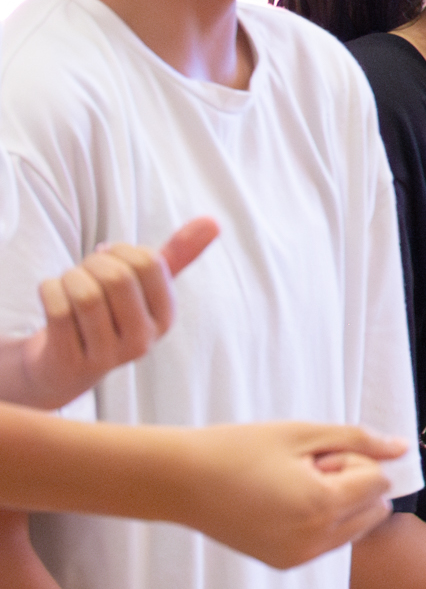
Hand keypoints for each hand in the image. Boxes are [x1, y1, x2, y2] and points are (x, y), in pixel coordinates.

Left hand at [14, 218, 219, 408]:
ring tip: (69, 283)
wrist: (65, 367)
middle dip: (93, 262)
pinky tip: (52, 297)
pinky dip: (48, 290)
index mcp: (165, 318)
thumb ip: (178, 255)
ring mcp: (108, 356)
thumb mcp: (145, 287)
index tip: (109, 259)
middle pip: (116, 277)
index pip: (148, 263)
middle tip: (86, 271)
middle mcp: (143, 341)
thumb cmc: (109, 315)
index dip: (121, 251)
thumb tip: (214, 221)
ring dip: (68, 277)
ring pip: (85, 294)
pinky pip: (58, 309)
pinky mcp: (70, 362)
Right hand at [171, 422, 408, 567]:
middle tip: (304, 470)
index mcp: (321, 507)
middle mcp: (315, 540)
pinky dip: (322, 519)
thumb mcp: (304, 434)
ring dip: (339, 503)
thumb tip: (402, 448)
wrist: (180, 481)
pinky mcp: (284, 562)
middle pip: (374, 507)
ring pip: (356, 527)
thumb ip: (360, 440)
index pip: (378, 482)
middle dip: (352, 483)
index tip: (316, 455)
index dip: (353, 461)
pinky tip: (283, 502)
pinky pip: (329, 540)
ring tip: (292, 486)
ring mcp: (299, 557)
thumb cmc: (239, 449)